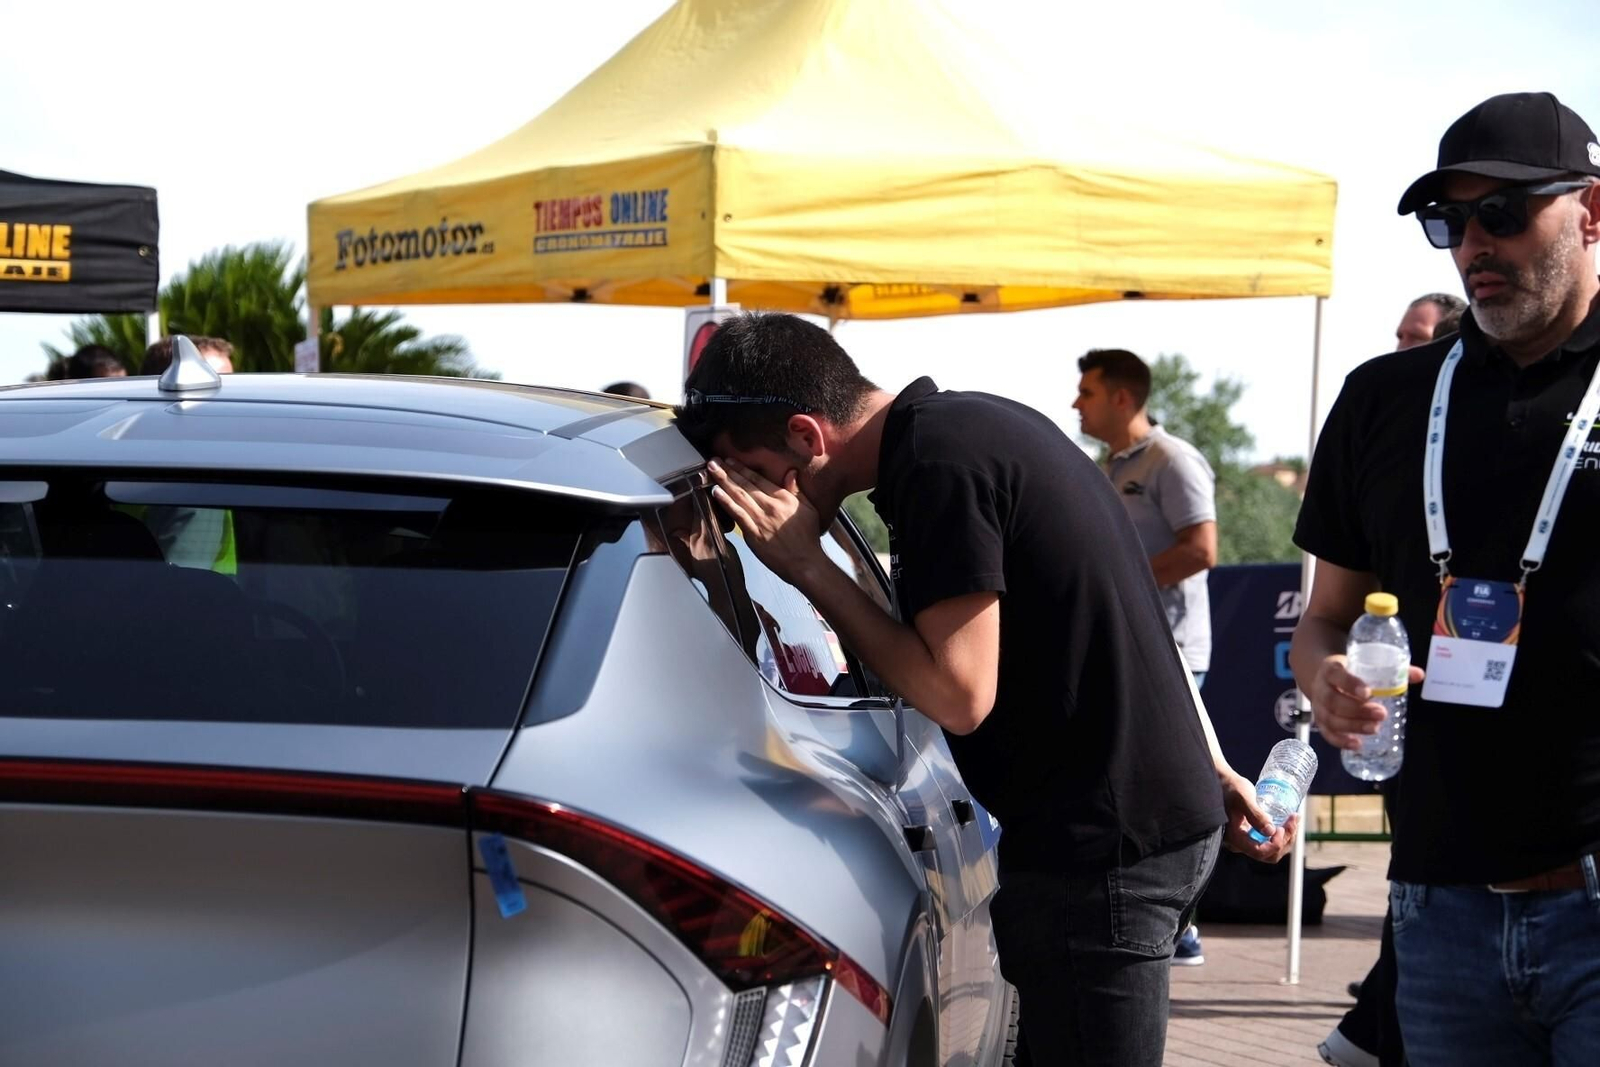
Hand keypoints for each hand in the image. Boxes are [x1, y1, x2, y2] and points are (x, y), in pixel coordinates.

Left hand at [708, 458, 825, 585]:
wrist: (805, 561)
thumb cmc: (808, 537)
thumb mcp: (808, 508)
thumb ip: (796, 490)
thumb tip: (791, 472)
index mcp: (783, 498)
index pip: (759, 479)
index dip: (742, 468)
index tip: (730, 460)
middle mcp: (770, 505)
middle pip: (746, 485)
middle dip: (728, 471)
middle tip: (713, 461)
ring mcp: (761, 519)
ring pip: (739, 496)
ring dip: (724, 482)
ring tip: (711, 471)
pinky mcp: (753, 534)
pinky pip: (738, 515)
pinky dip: (726, 502)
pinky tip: (716, 492)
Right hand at [1218, 765, 1296, 861]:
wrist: (1223, 782)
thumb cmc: (1230, 787)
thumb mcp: (1243, 798)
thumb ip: (1255, 814)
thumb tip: (1270, 831)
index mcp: (1235, 838)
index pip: (1260, 852)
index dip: (1275, 844)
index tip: (1282, 827)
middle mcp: (1241, 843)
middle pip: (1270, 854)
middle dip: (1285, 839)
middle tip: (1293, 820)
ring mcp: (1247, 840)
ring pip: (1273, 850)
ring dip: (1287, 837)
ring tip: (1294, 818)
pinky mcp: (1252, 834)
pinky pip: (1270, 841)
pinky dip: (1282, 834)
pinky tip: (1287, 820)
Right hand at [1310, 655, 1424, 750]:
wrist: (1324, 680)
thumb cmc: (1350, 672)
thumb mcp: (1363, 666)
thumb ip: (1392, 670)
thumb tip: (1419, 675)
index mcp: (1331, 670)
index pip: (1337, 675)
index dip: (1350, 684)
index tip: (1368, 692)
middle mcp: (1321, 688)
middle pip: (1333, 700)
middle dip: (1357, 710)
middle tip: (1381, 714)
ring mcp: (1318, 707)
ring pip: (1330, 718)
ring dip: (1352, 726)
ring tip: (1374, 729)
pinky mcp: (1320, 722)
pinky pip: (1327, 734)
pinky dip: (1340, 741)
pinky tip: (1357, 745)